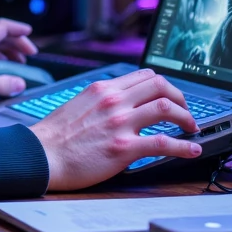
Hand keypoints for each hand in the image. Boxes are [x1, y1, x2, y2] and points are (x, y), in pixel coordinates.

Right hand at [31, 68, 201, 190]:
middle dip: (181, 98)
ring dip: (186, 118)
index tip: (171, 97)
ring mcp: (120, 123)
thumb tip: (120, 102)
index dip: (165, 86)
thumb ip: (101, 100)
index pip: (145, 75)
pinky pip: (163, 143)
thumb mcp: (78, 104)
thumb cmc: (54, 136)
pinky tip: (192, 150)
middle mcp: (113, 101)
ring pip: (167, 108)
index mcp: (103, 89)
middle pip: (161, 85)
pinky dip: (184, 146)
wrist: (39, 156)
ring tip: (191, 129)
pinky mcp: (123, 148)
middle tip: (186, 112)